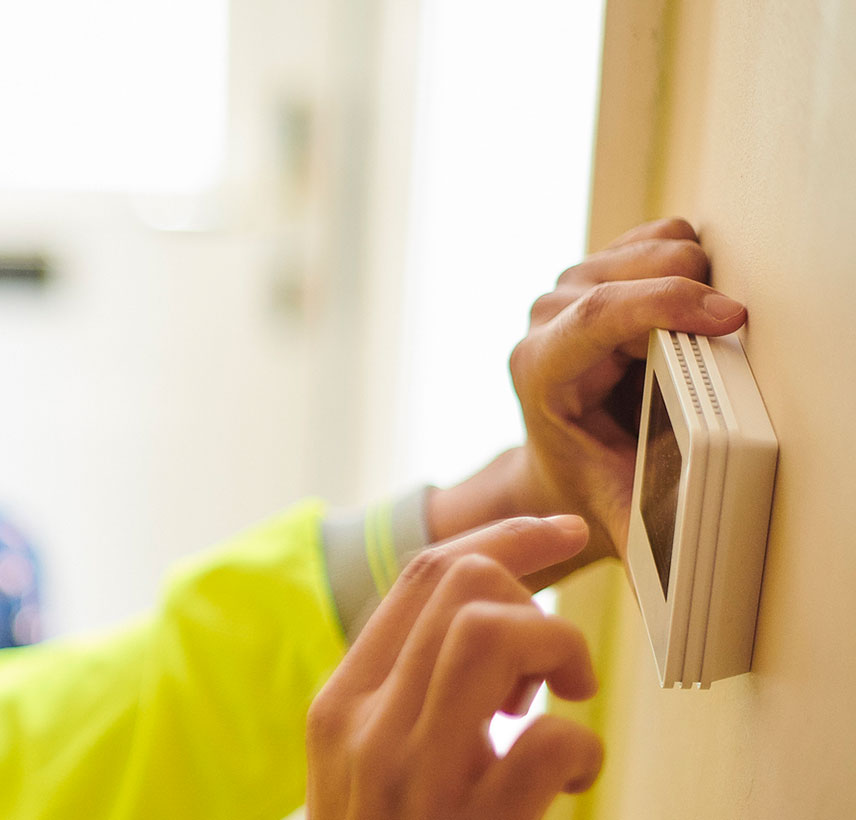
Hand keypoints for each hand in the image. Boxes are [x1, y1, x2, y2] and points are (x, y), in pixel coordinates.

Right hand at [308, 516, 601, 819]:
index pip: (420, 573)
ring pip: (492, 632)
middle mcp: (367, 726)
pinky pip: (550, 742)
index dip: (506, 537)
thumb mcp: (362, 760)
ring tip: (565, 699)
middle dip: (536, 604)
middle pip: (464, 584)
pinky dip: (584, 750)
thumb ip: (402, 695)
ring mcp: (416, 777)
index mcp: (342, 701)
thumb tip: (483, 622)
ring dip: (557, 649)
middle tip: (553, 669)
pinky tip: (572, 779)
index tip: (561, 531)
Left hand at [427, 218, 747, 586]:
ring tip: (707, 331)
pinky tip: (694, 302)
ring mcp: (565, 291)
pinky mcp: (595, 273)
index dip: (666, 308)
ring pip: (646, 249)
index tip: (731, 318)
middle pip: (628, 274)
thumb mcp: (621, 512)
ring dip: (692, 278)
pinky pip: (654, 240)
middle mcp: (542, 322)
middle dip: (692, 292)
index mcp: (538, 371)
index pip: (597, 317)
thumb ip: (648, 539)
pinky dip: (685, 260)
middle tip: (731, 334)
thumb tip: (678, 607)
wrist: (567, 467)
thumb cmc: (596, 487)